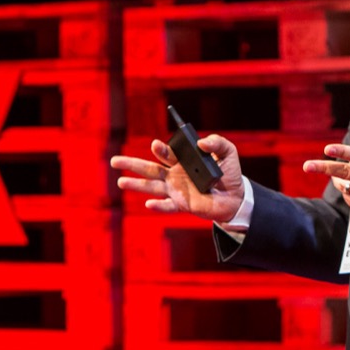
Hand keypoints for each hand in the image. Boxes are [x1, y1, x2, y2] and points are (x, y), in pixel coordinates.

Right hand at [112, 133, 243, 221]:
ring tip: (120, 182)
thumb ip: (217, 143)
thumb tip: (202, 143)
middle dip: (132, 164)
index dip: (160, 149)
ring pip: (152, 187)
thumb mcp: (228, 152)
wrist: (235, 197)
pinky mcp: (182, 205)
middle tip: (114, 161)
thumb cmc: (229, 173)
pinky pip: (167, 206)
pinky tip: (148, 204)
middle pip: (150, 168)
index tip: (156, 145)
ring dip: (136, 184)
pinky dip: (158, 206)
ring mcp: (176, 190)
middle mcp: (175, 175)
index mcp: (182, 160)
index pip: (166, 153)